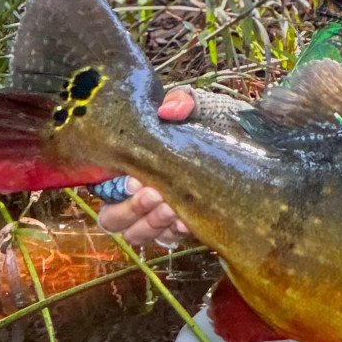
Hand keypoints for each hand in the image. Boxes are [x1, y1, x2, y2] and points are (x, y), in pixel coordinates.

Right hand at [95, 87, 196, 246]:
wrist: (240, 140)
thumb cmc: (206, 120)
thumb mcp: (194, 106)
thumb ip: (181, 101)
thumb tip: (168, 111)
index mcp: (124, 164)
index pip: (101, 186)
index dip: (112, 188)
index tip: (135, 179)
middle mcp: (131, 194)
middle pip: (112, 218)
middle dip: (131, 210)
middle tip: (155, 194)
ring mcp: (153, 213)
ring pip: (135, 234)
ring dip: (151, 225)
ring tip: (172, 208)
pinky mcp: (175, 226)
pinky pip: (166, 240)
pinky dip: (173, 233)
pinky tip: (186, 220)